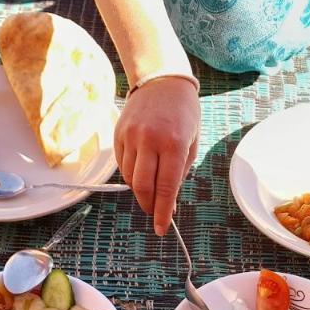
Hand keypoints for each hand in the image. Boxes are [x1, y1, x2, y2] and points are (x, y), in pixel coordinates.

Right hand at [114, 77, 199, 235]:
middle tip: (154, 212)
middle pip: (143, 187)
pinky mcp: (118, 134)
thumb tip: (169, 203)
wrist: (162, 81)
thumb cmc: (183, 113)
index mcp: (173, 144)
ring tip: (150, 190)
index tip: (161, 228)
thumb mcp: (191, 143)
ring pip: (130, 178)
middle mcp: (149, 141)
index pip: (166, 188)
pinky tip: (141, 171)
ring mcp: (131, 136)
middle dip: (148, 206)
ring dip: (140, 191)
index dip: (162, 212)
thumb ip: (180, 173)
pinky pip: (122, 164)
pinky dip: (131, 174)